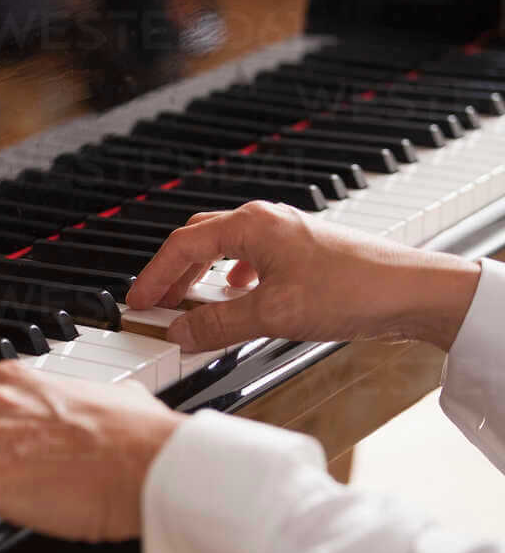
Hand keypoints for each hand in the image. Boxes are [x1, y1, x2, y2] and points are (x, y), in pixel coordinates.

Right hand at [125, 201, 481, 351]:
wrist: (415, 292)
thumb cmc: (354, 289)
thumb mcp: (272, 314)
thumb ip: (218, 323)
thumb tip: (179, 330)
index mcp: (251, 225)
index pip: (182, 245)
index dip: (153, 275)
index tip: (136, 301)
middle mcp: (265, 222)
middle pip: (199, 241)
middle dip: (171, 272)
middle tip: (153, 303)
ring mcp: (285, 235)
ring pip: (224, 250)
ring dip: (200, 276)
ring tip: (186, 304)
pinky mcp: (302, 253)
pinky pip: (250, 259)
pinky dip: (229, 279)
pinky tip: (235, 297)